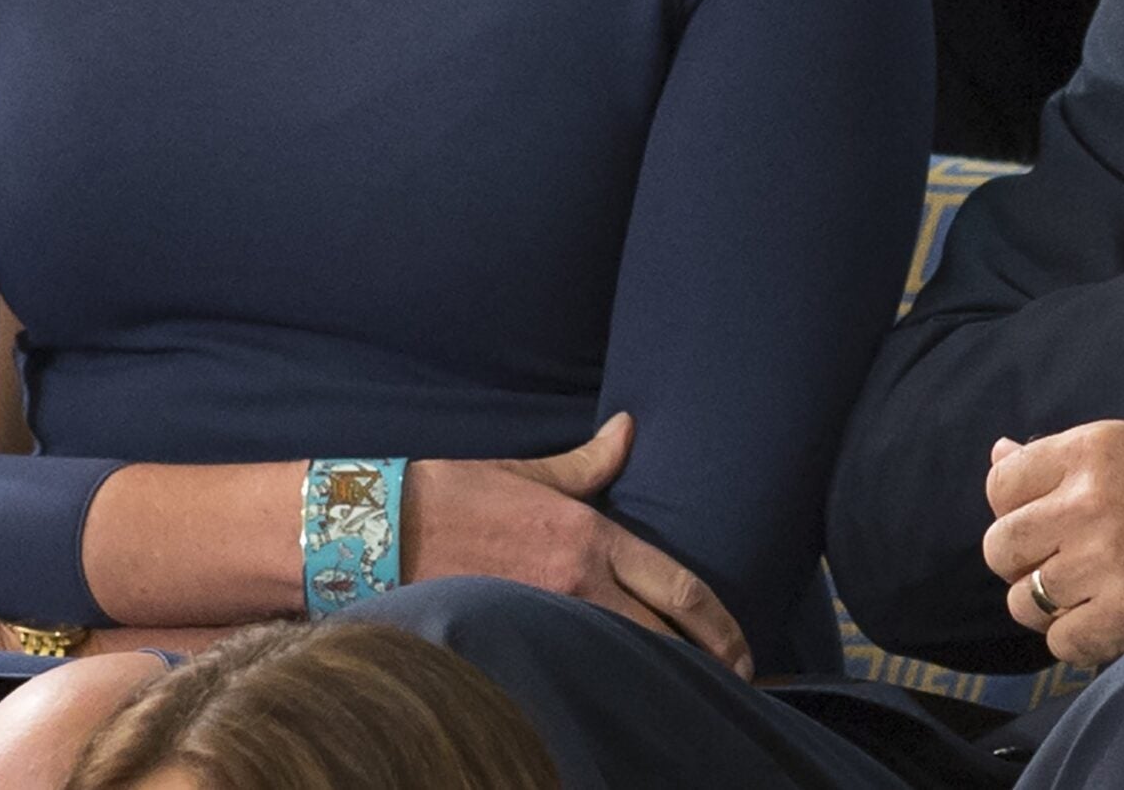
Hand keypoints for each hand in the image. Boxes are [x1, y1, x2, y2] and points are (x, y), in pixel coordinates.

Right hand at [405, 413, 751, 678]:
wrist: (381, 528)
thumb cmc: (454, 493)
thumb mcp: (530, 473)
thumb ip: (589, 464)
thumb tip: (628, 430)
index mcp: (591, 537)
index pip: (677, 586)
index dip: (718, 623)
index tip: (742, 650)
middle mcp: (577, 581)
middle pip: (660, 631)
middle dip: (703, 660)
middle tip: (732, 682)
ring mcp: (545, 615)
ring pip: (620, 655)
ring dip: (657, 673)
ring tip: (688, 692)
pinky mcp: (512, 637)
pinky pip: (571, 665)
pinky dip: (602, 679)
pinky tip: (617, 694)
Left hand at [981, 422, 1123, 666]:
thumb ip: (1061, 458)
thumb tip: (998, 453)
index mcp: (1092, 450)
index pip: (1001, 482)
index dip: (1014, 506)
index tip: (1042, 518)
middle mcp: (1089, 502)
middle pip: (1001, 546)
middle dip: (1024, 560)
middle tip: (1063, 561)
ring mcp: (1104, 563)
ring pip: (1023, 600)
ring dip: (1050, 603)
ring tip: (1093, 591)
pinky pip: (1059, 642)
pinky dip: (1080, 638)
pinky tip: (1113, 617)